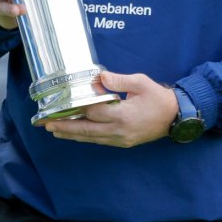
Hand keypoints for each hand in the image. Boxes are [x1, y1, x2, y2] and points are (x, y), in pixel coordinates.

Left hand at [42, 71, 178, 147]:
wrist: (175, 117)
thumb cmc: (158, 97)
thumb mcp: (141, 82)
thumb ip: (119, 80)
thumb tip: (99, 78)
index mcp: (124, 115)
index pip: (94, 112)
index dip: (78, 108)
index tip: (63, 104)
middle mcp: (119, 130)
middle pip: (87, 130)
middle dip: (65, 127)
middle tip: (46, 124)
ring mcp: (121, 139)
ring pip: (91, 138)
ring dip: (72, 134)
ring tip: (54, 130)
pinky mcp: (123, 143)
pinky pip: (99, 141)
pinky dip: (85, 137)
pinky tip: (75, 133)